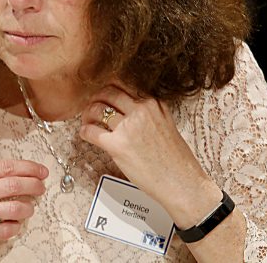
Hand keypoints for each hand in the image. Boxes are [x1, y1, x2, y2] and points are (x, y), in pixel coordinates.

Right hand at [0, 159, 47, 257]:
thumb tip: (11, 171)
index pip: (7, 167)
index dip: (29, 168)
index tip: (40, 170)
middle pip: (15, 185)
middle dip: (34, 185)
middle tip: (41, 185)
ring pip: (14, 209)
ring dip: (28, 207)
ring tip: (28, 205)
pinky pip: (5, 230)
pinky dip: (15, 225)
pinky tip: (15, 221)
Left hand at [78, 85, 221, 227]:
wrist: (182, 183)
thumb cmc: (176, 160)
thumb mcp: (167, 124)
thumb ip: (149, 113)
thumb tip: (127, 108)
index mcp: (154, 103)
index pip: (124, 84)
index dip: (110, 89)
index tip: (104, 95)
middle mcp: (142, 110)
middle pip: (108, 92)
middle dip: (96, 98)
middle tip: (92, 107)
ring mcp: (129, 127)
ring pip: (97, 109)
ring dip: (88, 114)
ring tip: (88, 121)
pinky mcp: (118, 145)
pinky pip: (91, 131)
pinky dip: (84, 131)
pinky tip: (85, 134)